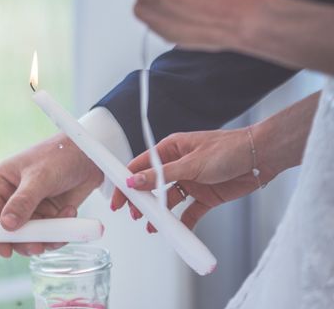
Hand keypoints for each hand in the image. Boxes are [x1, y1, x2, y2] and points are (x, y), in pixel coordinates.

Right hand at [0, 133, 103, 257]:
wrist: (88, 154)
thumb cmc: (59, 155)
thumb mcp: (39, 177)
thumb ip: (23, 202)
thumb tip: (7, 225)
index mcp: (2, 183)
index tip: (6, 251)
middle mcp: (14, 197)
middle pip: (10, 232)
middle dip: (26, 241)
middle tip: (39, 245)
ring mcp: (33, 207)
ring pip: (32, 237)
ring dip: (47, 236)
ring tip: (63, 223)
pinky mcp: (50, 214)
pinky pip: (49, 234)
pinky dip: (60, 230)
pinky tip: (70, 213)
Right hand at [111, 127, 275, 230]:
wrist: (262, 157)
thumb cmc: (228, 149)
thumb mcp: (191, 163)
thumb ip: (161, 175)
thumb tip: (134, 181)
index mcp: (171, 149)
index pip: (141, 165)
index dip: (127, 181)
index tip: (117, 197)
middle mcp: (178, 165)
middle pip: (151, 184)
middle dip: (140, 200)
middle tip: (133, 215)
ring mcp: (191, 180)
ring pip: (168, 200)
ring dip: (159, 213)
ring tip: (151, 226)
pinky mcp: (205, 195)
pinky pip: (189, 211)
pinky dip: (182, 222)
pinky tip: (176, 230)